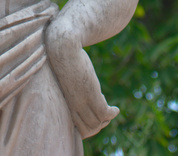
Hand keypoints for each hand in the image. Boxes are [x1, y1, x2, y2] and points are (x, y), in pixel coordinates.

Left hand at [44, 16, 118, 137]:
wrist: (62, 48)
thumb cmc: (62, 62)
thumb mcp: (66, 81)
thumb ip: (70, 90)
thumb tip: (76, 92)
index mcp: (65, 105)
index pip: (79, 129)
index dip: (90, 128)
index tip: (96, 119)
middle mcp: (73, 106)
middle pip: (90, 129)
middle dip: (100, 125)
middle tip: (106, 115)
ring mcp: (82, 101)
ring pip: (98, 123)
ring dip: (107, 119)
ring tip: (110, 111)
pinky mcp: (91, 93)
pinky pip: (104, 113)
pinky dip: (112, 114)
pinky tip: (115, 109)